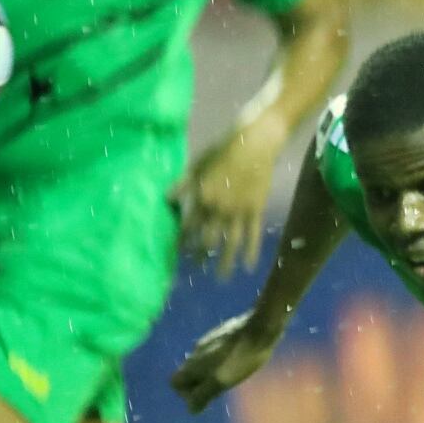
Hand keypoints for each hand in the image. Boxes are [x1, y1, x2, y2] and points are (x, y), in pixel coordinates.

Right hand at [172, 313, 281, 411]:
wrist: (259, 328)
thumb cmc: (241, 358)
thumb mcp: (222, 381)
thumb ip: (204, 394)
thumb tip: (192, 409)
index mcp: (193, 364)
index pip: (175, 383)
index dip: (185, 394)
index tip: (205, 398)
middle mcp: (195, 352)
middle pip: (187, 373)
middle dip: (198, 385)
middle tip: (219, 390)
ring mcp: (207, 341)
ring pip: (200, 362)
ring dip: (209, 373)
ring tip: (229, 377)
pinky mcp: (220, 334)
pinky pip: (212, 352)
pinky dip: (218, 362)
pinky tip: (235, 362)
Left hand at [175, 116, 286, 276]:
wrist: (255, 144)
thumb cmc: (222, 151)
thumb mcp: (196, 165)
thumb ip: (182, 185)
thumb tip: (167, 200)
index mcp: (201, 197)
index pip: (187, 227)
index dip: (182, 242)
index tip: (178, 254)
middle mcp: (219, 209)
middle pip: (207, 240)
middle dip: (201, 257)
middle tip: (196, 268)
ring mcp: (239, 212)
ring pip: (230, 244)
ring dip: (225, 263)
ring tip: (221, 278)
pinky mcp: (256, 211)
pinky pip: (253, 236)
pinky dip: (251, 252)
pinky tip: (248, 266)